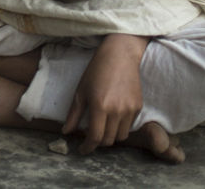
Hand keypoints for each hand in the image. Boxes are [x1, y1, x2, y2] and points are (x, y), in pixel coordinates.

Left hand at [62, 33, 148, 153]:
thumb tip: (66, 132)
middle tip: (90, 136)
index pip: (95, 137)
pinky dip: (120, 127)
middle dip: (98, 142)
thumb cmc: (96, 71)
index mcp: (99, 106)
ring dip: (110, 136)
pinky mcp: (138, 106)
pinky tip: (113, 117)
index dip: (87, 147)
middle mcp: (116, 110)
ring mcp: (129, 109)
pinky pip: (129, 125)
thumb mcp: (80, 91)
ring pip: (121, 136)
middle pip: (108, 140)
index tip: (82, 149)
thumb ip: (74, 114)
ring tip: (102, 127)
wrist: (120, 55)